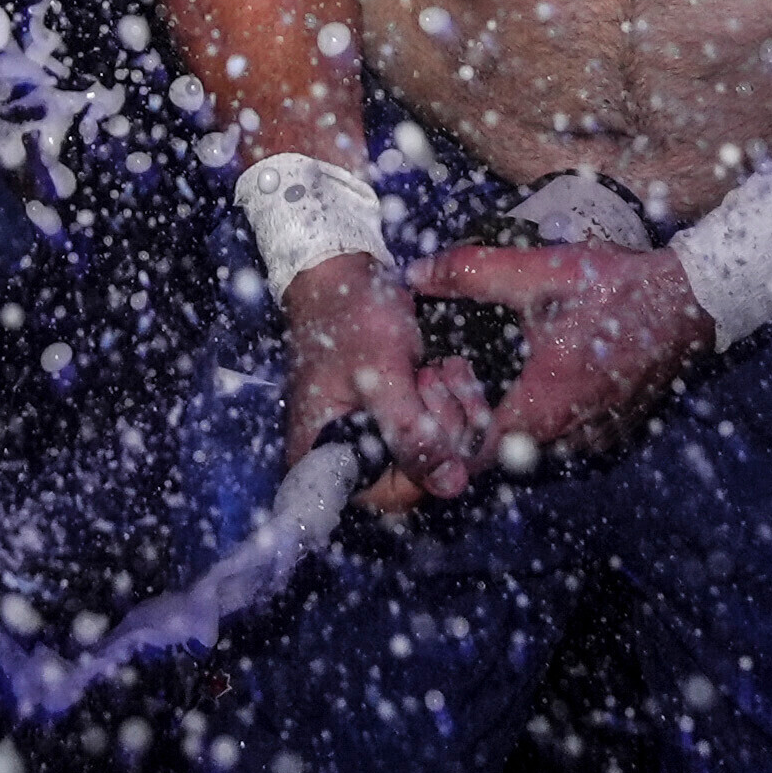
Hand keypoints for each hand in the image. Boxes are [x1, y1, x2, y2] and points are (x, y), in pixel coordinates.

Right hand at [283, 253, 490, 516]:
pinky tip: (439, 374)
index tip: (428, 425)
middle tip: (428, 381)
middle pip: (412, 479)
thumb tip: (450, 485)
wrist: (342, 273)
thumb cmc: (348, 317)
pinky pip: (430, 435)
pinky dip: (445, 408)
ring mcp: (368, 439)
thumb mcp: (382, 374)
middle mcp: (342, 456)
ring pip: (429, 457)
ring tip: (431, 371)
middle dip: (436, 432)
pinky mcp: (390, 421)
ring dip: (446, 415)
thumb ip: (411, 433)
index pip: (382, 498)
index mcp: (320, 455)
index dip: (419, 471)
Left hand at [408, 242, 711, 474]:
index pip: (478, 454)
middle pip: (504, 455)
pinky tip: (539, 379)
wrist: (691, 300)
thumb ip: (470, 273)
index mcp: (545, 404)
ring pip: (537, 450)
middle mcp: (573, 434)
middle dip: (476, 424)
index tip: (442, 397)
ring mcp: (598, 437)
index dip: (449, 433)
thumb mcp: (537, 272)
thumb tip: (416, 275)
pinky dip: (547, 421)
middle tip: (462, 379)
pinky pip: (568, 441)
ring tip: (496, 377)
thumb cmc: (615, 289)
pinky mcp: (617, 431)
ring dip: (512, 423)